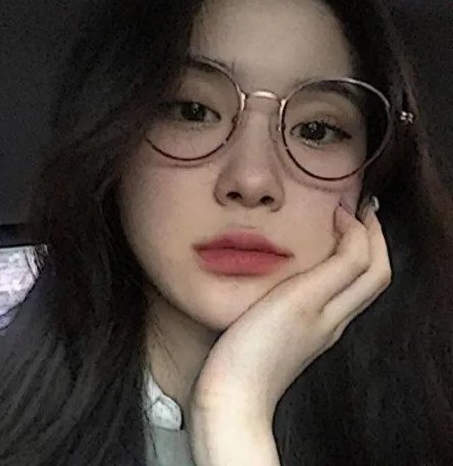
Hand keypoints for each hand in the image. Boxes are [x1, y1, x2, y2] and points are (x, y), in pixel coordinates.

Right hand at [190, 201, 389, 425]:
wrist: (231, 397)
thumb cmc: (259, 349)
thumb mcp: (300, 298)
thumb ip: (336, 267)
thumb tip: (354, 233)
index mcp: (335, 309)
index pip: (371, 264)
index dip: (365, 229)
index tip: (344, 204)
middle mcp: (332, 320)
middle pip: (368, 276)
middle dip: (369, 238)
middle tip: (353, 210)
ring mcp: (313, 329)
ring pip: (347, 285)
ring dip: (349, 252)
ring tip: (331, 229)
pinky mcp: (291, 334)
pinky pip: (323, 295)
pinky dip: (324, 268)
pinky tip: (300, 262)